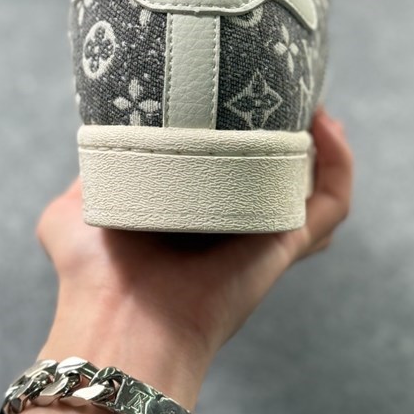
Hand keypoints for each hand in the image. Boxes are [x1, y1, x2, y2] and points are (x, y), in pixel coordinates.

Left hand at [36, 110, 352, 389]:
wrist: (117, 323)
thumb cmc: (90, 276)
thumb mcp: (73, 210)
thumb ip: (89, 174)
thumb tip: (99, 141)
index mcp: (188, 215)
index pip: (225, 171)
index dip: (238, 133)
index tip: (237, 92)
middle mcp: (231, 225)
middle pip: (276, 177)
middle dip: (288, 134)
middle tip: (285, 91)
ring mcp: (263, 236)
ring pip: (313, 188)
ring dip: (322, 145)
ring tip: (311, 104)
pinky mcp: (287, 244)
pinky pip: (332, 204)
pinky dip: (340, 163)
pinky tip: (326, 125)